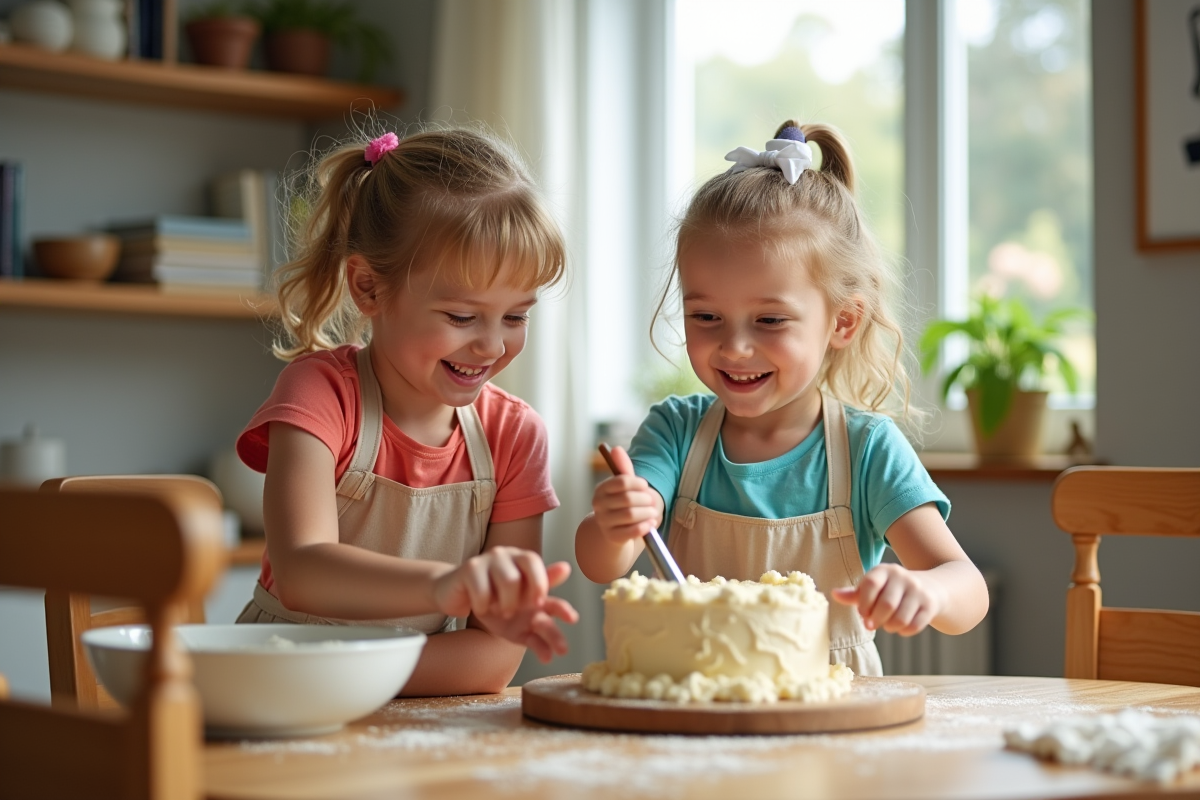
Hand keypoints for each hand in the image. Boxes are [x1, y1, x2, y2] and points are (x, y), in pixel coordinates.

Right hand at [433, 549, 578, 660]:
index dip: (542, 583)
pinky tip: (480, 607)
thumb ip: (547, 598)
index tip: (541, 604)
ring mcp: (488, 559)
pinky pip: (482, 590)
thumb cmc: (494, 601)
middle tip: (514, 612)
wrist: (457, 598)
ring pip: (508, 580)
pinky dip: (483, 606)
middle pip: (525, 571)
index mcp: (523, 561)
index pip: (537, 563)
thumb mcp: (523, 608)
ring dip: (505, 604)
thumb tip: (567, 570)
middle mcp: (507, 555)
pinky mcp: (469, 569)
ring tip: (499, 611)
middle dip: (521, 598)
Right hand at [592, 446, 660, 544]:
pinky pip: (632, 531)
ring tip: (653, 512)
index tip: (645, 486)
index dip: (638, 483)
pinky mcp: (612, 537)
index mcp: (601, 489)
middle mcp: (598, 505)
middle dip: (645, 499)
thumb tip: (616, 448)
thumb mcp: (623, 486)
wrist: (614, 530)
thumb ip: (623, 468)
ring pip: (631, 515)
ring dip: (647, 513)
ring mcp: (604, 522)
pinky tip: (650, 523)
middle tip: (651, 501)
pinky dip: (645, 526)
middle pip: (628, 498)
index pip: (622, 481)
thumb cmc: (621, 504)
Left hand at [830, 563, 943, 635]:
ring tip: (887, 625)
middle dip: (875, 620)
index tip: (862, 613)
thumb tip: (834, 594)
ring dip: (890, 627)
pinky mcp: (930, 604)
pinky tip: (901, 627)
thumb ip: (854, 594)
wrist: (931, 587)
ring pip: (901, 618)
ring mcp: (918, 590)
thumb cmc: (892, 590)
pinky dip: (904, 631)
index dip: (864, 603)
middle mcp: (902, 577)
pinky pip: (915, 625)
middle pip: (886, 605)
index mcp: (884, 570)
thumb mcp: (874, 587)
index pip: (870, 584)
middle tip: (871, 625)